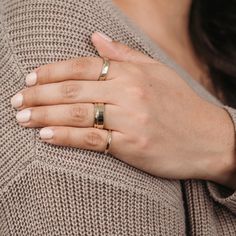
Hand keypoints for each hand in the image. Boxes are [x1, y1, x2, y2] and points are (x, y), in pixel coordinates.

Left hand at [10, 32, 235, 187]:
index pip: (82, 67)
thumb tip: (96, 38)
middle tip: (17, 100)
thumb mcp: (158, 72)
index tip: (30, 79)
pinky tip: (45, 136)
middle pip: (72, 90)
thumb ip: (125, 55)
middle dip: (39, 95)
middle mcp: (129, 93)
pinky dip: (65, 137)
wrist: (210, 138)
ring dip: (44, 116)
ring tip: (22, 118)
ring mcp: (130, 121)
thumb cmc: (182, 105)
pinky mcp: (131, 147)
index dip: (51, 72)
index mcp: (133, 74)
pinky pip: (91, 139)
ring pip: (76, 114)